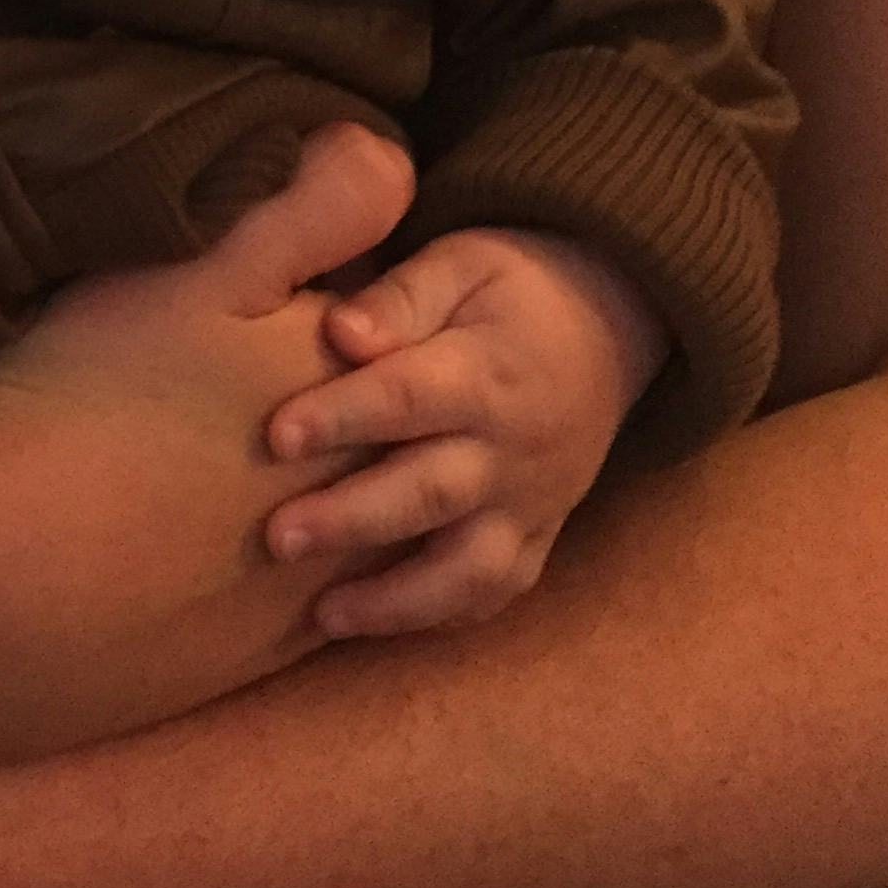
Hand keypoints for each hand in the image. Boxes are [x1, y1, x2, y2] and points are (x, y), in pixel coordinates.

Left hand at [262, 228, 668, 635]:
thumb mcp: (461, 262)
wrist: (610, 325)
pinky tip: (374, 625)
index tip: (276, 435)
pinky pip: (495, 593)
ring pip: (470, 567)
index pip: (409, 397)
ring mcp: (531, 504)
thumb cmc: (509, 285)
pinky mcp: (537, 539)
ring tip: (322, 613)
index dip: (343, 417)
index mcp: (487, 370)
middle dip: (353, 520)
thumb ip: (401, 296)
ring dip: (396, 598)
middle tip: (277, 538)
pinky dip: (439, 617)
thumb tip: (341, 331)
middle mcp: (513, 450)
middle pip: (431, 492)